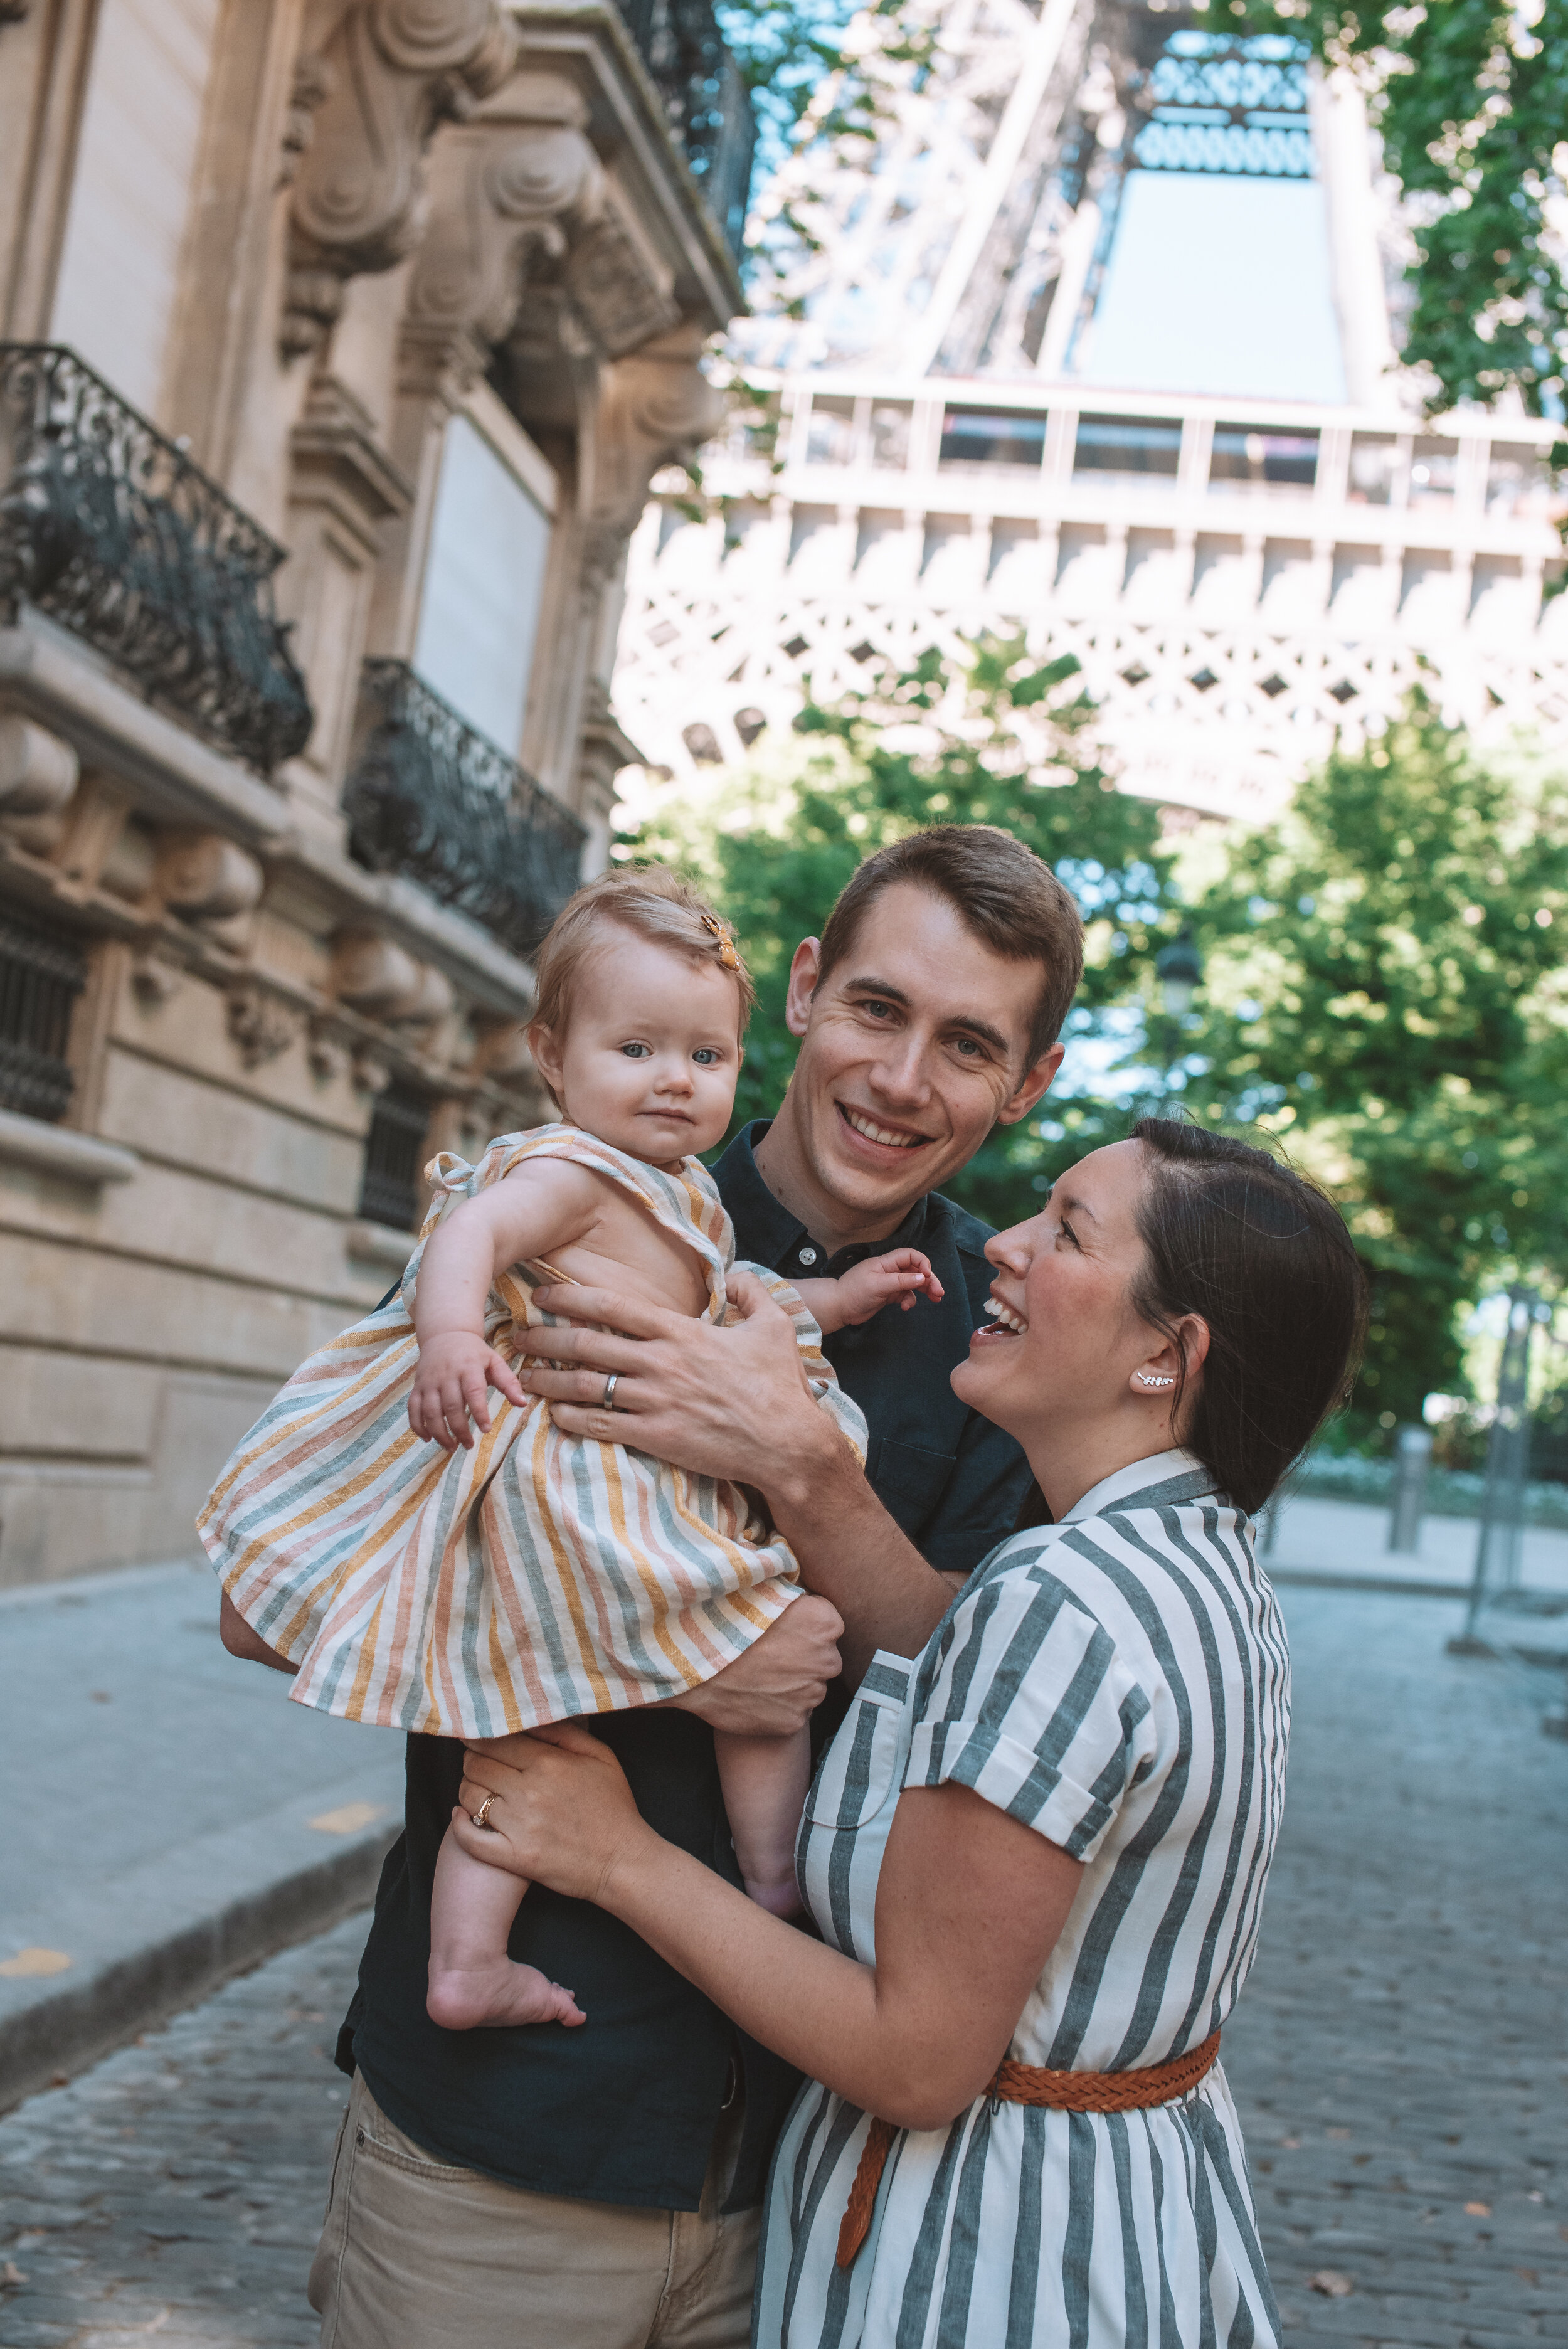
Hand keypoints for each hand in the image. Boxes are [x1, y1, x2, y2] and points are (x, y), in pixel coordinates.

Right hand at [409, 1330, 527, 1451]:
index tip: (486, 1430)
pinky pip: (413, 1409)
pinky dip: (418, 1426)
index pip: (473, 1392)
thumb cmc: (474, 1353)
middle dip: (459, 1430)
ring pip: (430, 1411)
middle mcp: (446, 1375)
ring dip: (439, 1433)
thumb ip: (508, 1382)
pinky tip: (428, 1438)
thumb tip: (522, 1404)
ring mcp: (429, 1382)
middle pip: (451, 1406)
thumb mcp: (494, 1361)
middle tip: (469, 1445)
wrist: (445, 1335)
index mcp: (468, 1367)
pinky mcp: (417, 1387)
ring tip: (451, 1447)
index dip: (479, 1412)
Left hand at [451, 1722, 655, 1902]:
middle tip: (477, 1762)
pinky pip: (470, 1838)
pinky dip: (460, 1825)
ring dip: (467, 1789)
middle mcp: (529, 1791)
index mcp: (549, 1762)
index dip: (479, 1737)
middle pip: (476, 1765)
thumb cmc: (613, 1806)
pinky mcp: (513, 1857)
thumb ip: (563, 1732)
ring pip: (469, 1797)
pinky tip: (462, 1817)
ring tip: (477, 1788)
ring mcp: (519, 1826)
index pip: (495, 1741)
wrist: (623, 1861)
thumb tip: (528, 1717)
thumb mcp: (599, 1756)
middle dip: (472, 1760)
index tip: (475, 1737)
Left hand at [513, 1269, 838, 1493]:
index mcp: (681, 1332)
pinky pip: (601, 1426)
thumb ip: (750, 1294)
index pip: (613, 1306)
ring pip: (586, 1385)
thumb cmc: (780, 1386)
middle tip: (518, 1335)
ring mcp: (655, 1401)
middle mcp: (661, 1363)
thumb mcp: (774, 1327)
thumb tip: (734, 1277)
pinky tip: (555, 1415)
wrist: (788, 1443)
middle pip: (587, 1343)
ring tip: (525, 1376)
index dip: (572, 1298)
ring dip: (550, 1380)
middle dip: (546, 1338)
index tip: (544, 1295)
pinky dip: (572, 1419)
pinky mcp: (655, 1437)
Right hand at [663, 1593, 843, 1734]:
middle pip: (824, 1660)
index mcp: (825, 1622)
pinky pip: (793, 1713)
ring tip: (758, 1675)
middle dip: (804, 1658)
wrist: (695, 1659)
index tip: (783, 1628)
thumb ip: (790, 1590)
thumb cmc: (726, 1617)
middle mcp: (827, 1659)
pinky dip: (778, 1708)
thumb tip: (797, 1582)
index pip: (828, 1626)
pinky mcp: (794, 1721)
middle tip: (770, 1654)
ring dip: (792, 1685)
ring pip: (809, 1689)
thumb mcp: (763, 1587)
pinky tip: (753, 1695)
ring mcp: (811, 1694)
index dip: (805, 1628)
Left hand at [834, 1248, 944, 1325]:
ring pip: (913, 1283)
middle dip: (929, 1279)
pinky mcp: (888, 1295)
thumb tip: (923, 1277)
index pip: (910, 1256)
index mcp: (886, 1262)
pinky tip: (905, 1307)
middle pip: (915, 1270)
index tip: (928, 1275)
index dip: (922, 1263)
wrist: (838, 1308)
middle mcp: (889, 1271)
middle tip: (939, 1292)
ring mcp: (889, 1283)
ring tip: (935, 1299)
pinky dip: (909, 1301)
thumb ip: (901, 1281)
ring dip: (924, 1290)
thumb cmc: (854, 1292)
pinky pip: (905, 1295)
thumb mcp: (879, 1285)